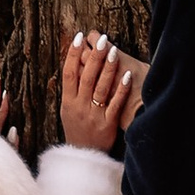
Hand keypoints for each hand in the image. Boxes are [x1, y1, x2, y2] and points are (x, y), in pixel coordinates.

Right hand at [60, 30, 137, 154]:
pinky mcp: (107, 124)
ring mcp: (93, 115)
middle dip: (93, 56)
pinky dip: (121, 89)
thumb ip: (71, 90)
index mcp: (67, 101)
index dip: (72, 54)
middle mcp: (79, 106)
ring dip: (107, 68)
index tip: (78, 37)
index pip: (68, 73)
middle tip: (101, 39)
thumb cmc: (76, 130)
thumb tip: (73, 64)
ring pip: (100, 87)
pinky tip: (126, 75)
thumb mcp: (67, 110)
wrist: (82, 157)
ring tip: (112, 50)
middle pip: (86, 76)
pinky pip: (115, 103)